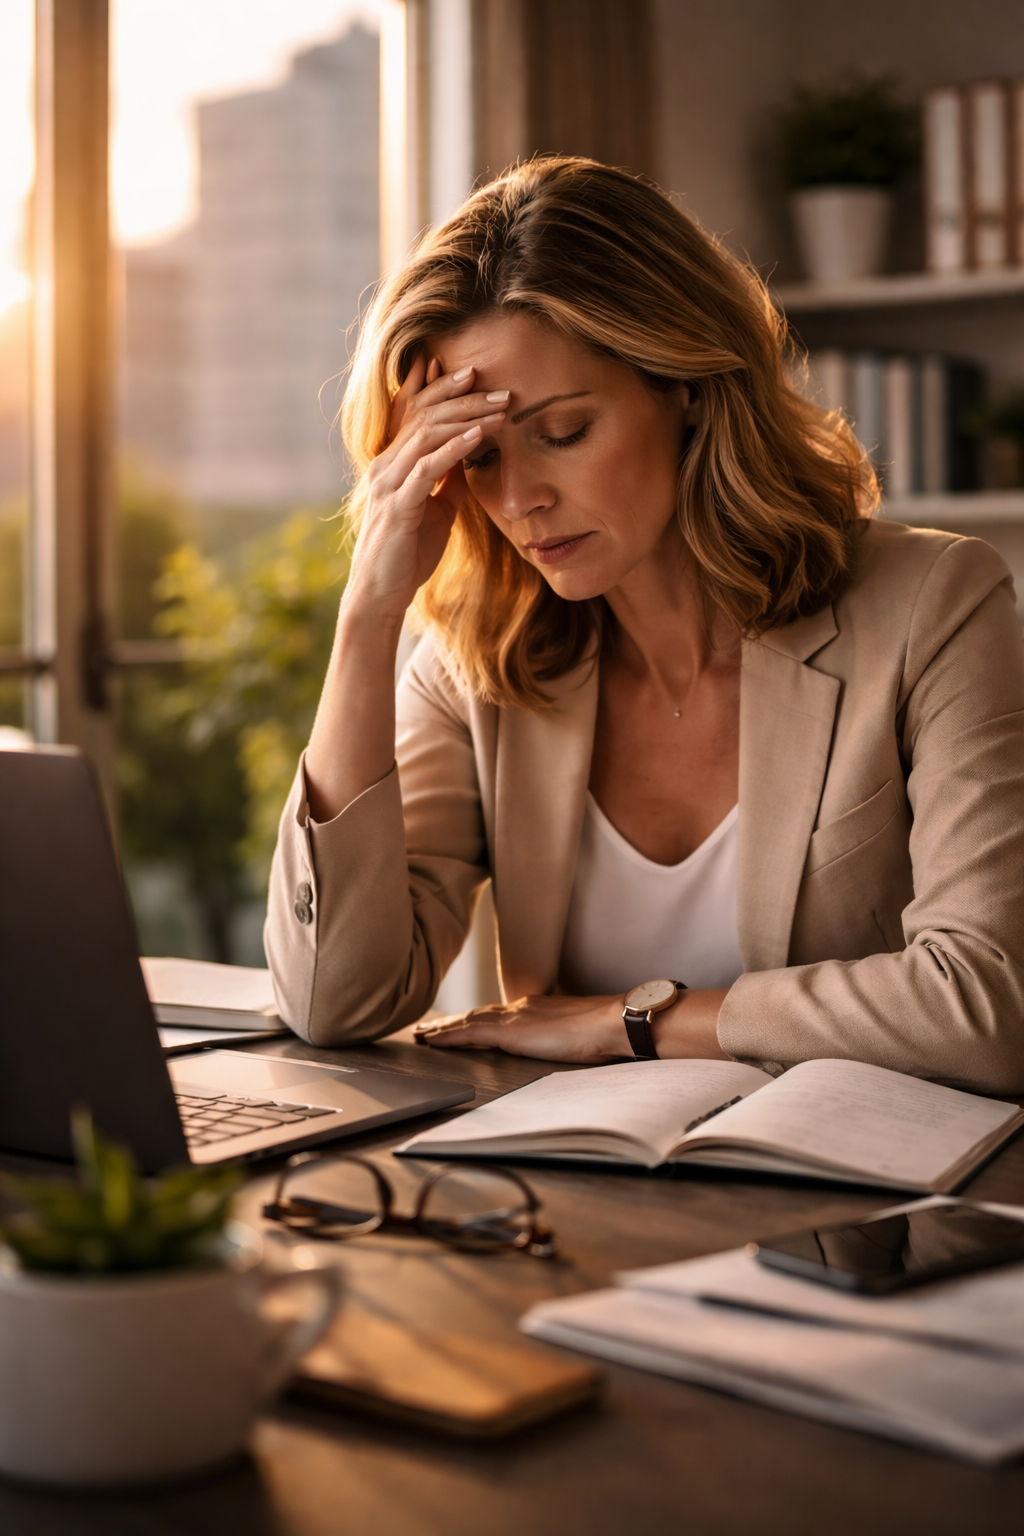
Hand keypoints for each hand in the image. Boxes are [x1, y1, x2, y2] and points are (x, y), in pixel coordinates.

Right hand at [344, 355, 508, 627]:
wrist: (381, 594)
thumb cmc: (407, 555)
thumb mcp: (436, 512)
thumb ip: (449, 483)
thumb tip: (472, 460)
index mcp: (392, 464)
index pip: (414, 414)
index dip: (438, 388)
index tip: (470, 371)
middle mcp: (385, 466)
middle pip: (423, 416)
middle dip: (462, 397)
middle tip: (498, 386)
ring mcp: (389, 484)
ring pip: (427, 435)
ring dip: (466, 418)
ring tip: (499, 407)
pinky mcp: (399, 506)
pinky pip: (427, 468)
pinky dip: (455, 449)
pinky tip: (479, 437)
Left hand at [415, 990, 730, 1062]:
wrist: (614, 1021)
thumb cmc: (606, 1030)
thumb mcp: (579, 1032)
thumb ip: (566, 1036)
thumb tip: (568, 1045)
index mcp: (537, 1009)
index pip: (498, 1014)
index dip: (476, 1019)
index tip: (459, 1023)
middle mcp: (520, 1008)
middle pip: (477, 1014)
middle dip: (451, 1021)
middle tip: (426, 1027)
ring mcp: (514, 1017)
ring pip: (467, 1020)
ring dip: (442, 1027)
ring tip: (420, 1034)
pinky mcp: (510, 1031)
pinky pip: (469, 1032)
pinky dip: (448, 1035)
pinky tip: (432, 1041)